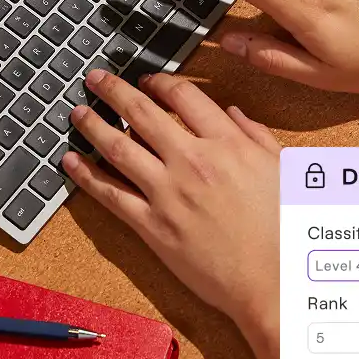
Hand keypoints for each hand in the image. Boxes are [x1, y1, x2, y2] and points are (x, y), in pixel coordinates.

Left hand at [61, 67, 281, 358]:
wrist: (276, 280)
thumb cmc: (287, 228)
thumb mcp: (283, 169)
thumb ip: (255, 136)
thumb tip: (234, 113)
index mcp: (227, 142)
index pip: (182, 96)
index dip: (159, 82)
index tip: (146, 79)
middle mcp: (193, 161)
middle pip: (142, 112)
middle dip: (114, 91)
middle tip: (96, 79)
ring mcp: (169, 193)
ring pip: (119, 148)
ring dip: (93, 125)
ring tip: (78, 112)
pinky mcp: (154, 226)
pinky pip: (112, 195)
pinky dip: (87, 175)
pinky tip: (71, 162)